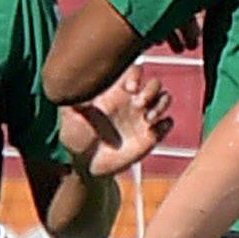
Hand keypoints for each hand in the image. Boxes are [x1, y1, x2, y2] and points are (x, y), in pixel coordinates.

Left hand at [59, 74, 176, 181]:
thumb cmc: (76, 138)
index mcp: (115, 93)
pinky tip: (152, 131)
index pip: (133, 72)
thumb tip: (75, 85)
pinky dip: (165, 124)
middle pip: (154, 83)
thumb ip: (73, 101)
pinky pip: (168, 123)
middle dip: (151, 89)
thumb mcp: (70, 118)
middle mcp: (132, 102)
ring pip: (165, 99)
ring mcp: (142, 118)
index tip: (129, 88)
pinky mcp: (151, 136)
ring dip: (162, 104)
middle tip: (139, 103)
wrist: (87, 165)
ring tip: (148, 119)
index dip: (136, 74)